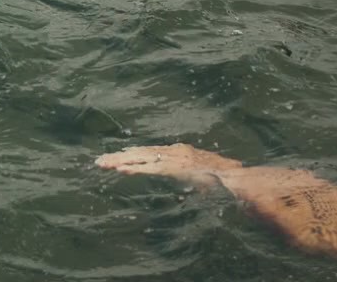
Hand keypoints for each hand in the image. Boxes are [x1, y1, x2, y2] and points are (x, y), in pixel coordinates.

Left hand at [95, 143, 241, 188]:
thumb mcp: (204, 178)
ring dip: (121, 162)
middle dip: (120, 157)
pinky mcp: (173, 169)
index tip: (118, 156)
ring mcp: (172, 159)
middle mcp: (173, 152)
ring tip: (103, 165)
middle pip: (140, 154)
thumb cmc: (226, 181)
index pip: (150, 152)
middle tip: (100, 162)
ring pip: (140, 159)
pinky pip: (149, 169)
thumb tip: (196, 184)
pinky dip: (135, 170)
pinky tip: (121, 171)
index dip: (132, 155)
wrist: (236, 179)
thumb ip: (194, 179)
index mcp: (180, 153)